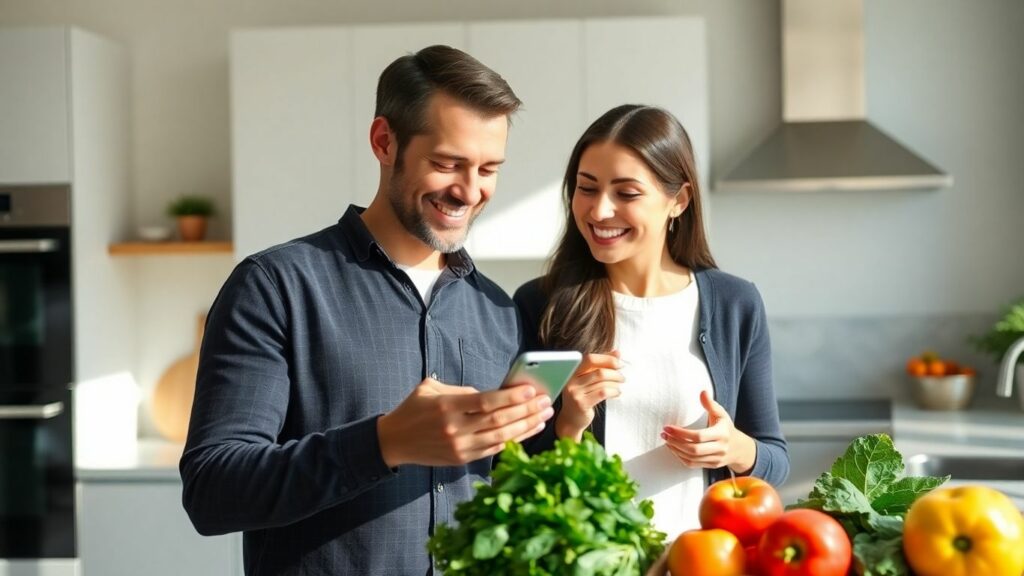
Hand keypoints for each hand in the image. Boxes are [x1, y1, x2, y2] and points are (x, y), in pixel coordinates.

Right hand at [377, 377, 553, 466]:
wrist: (394, 441)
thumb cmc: (413, 409)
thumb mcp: (431, 388)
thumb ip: (461, 389)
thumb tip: (492, 394)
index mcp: (447, 406)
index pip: (486, 401)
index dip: (511, 396)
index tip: (531, 390)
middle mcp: (455, 428)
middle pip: (499, 420)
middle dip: (526, 410)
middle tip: (547, 400)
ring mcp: (460, 446)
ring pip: (501, 436)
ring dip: (526, 426)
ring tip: (544, 415)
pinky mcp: (462, 459)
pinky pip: (494, 449)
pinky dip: (514, 439)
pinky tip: (528, 430)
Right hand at [555, 352, 624, 440]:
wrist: (571, 420)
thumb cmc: (582, 397)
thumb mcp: (589, 379)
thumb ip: (601, 365)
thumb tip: (617, 352)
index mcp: (572, 371)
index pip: (590, 358)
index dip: (606, 359)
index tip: (618, 363)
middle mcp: (571, 381)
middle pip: (598, 371)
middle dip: (614, 373)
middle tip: (622, 377)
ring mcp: (575, 393)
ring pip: (602, 382)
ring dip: (616, 383)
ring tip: (619, 385)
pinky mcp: (581, 404)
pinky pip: (602, 393)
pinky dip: (613, 391)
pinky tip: (616, 393)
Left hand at [661, 390, 755, 473]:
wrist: (739, 448)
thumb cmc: (726, 428)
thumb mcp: (721, 414)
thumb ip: (710, 404)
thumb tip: (702, 392)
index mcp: (722, 434)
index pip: (699, 436)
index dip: (681, 433)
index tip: (668, 427)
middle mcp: (720, 448)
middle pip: (694, 449)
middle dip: (676, 442)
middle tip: (664, 435)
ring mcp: (716, 459)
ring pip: (692, 458)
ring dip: (676, 450)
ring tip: (666, 440)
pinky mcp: (711, 465)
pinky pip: (693, 464)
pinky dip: (681, 458)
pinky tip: (674, 449)